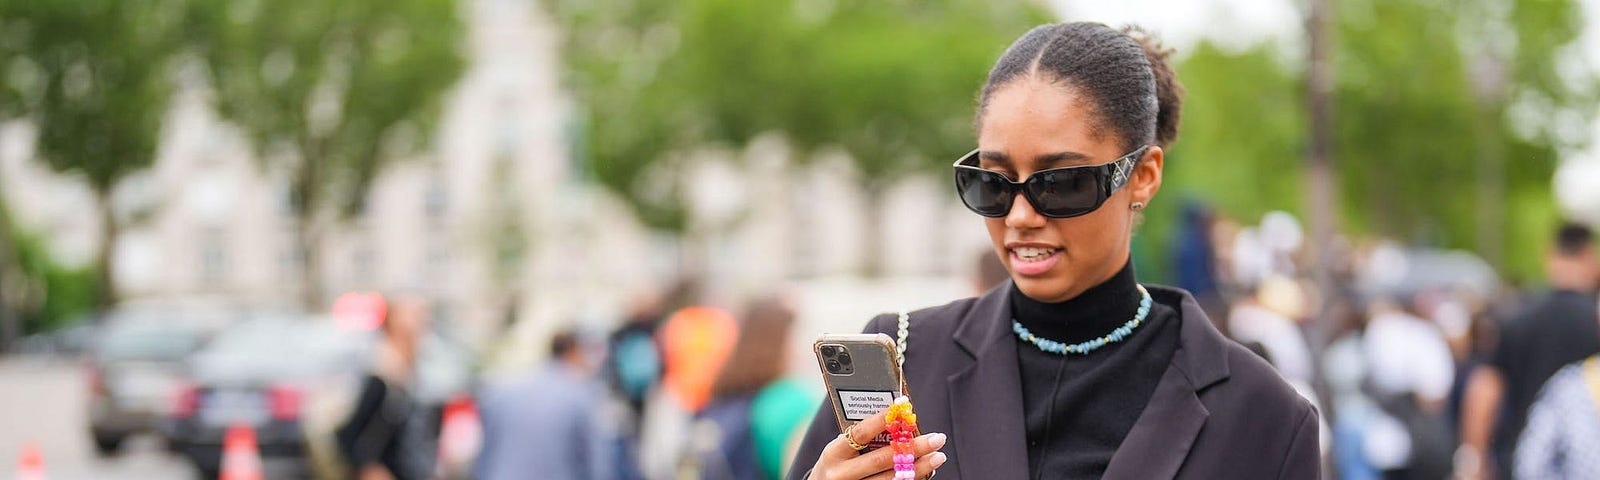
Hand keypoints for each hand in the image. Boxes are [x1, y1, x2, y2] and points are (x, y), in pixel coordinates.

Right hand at [809, 407, 947, 479]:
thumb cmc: (836, 465)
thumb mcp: (840, 449)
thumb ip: (861, 438)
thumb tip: (897, 419)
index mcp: (833, 453)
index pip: (861, 433)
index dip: (882, 420)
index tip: (904, 407)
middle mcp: (842, 474)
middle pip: (882, 459)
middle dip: (913, 447)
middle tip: (937, 438)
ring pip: (891, 479)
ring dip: (918, 467)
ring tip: (938, 456)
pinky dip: (909, 479)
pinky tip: (924, 471)